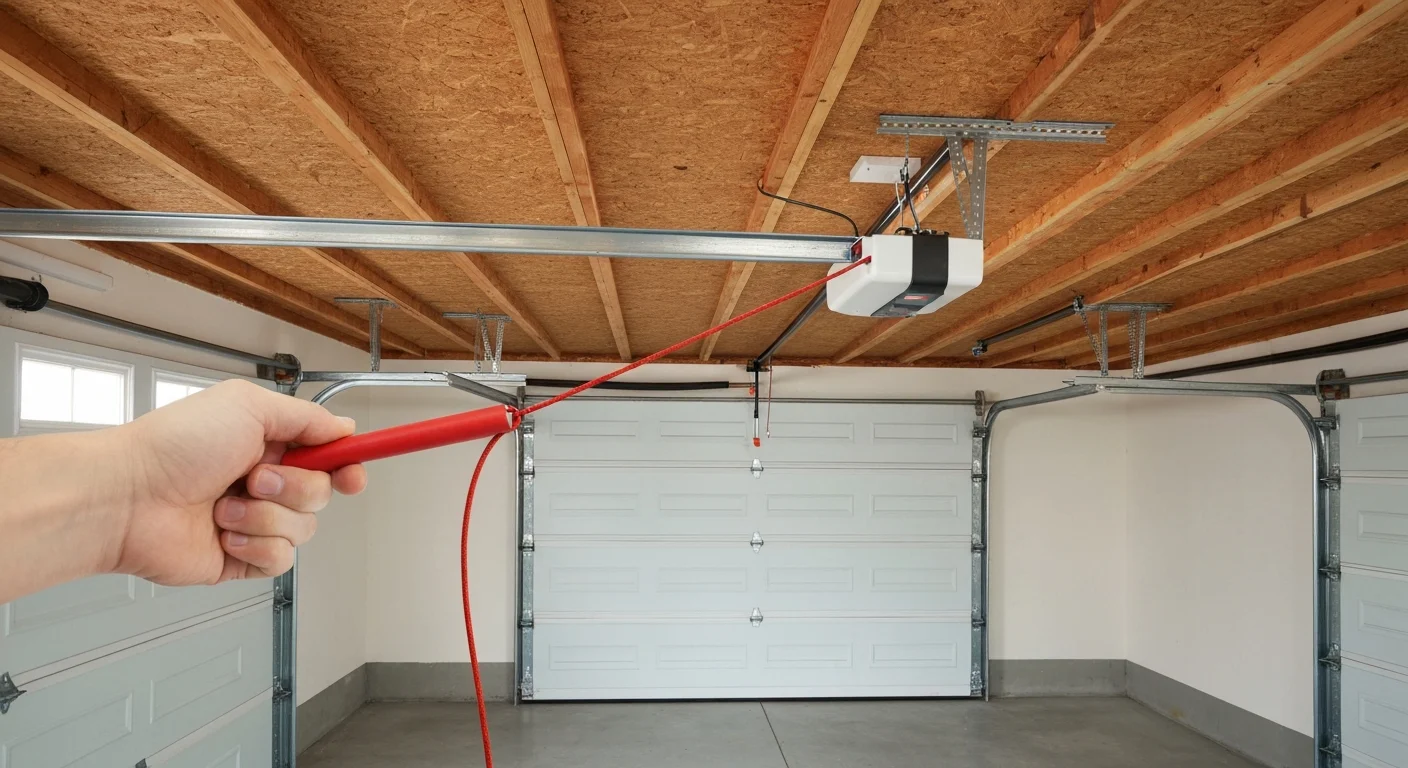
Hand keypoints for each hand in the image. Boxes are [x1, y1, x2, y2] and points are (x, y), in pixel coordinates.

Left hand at [111, 379, 365, 584]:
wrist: (127, 498)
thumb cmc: (173, 447)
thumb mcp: (247, 406)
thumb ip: (305, 416)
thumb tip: (344, 427)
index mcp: (268, 443)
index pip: (329, 456)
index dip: (348, 465)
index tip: (352, 473)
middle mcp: (263, 482)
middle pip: (321, 494)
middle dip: (294, 488)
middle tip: (255, 477)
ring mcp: (253, 521)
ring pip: (303, 529)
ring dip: (265, 517)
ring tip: (224, 506)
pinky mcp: (242, 557)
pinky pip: (281, 560)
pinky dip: (255, 545)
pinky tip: (224, 533)